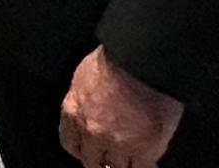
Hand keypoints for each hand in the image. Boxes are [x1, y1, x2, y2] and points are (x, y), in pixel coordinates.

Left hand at [61, 47, 182, 167]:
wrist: (142, 63)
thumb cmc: (116, 61)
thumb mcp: (86, 76)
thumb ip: (85, 99)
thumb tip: (91, 106)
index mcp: (74, 110)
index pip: (70, 143)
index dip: (82, 149)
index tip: (89, 150)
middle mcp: (91, 131)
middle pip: (91, 161)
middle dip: (101, 160)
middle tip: (111, 158)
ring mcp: (117, 144)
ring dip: (123, 164)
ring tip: (131, 159)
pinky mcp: (143, 150)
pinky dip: (145, 166)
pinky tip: (148, 162)